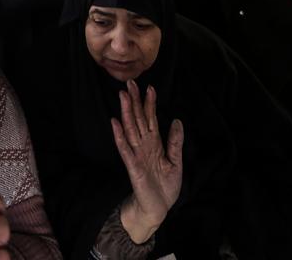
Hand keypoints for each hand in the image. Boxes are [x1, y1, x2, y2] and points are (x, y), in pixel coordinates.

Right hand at [111, 80, 183, 243]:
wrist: (159, 208)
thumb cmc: (165, 186)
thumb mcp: (176, 162)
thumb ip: (175, 142)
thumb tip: (176, 120)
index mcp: (155, 144)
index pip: (150, 119)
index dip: (150, 104)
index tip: (149, 87)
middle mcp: (144, 146)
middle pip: (138, 120)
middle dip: (134, 102)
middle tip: (130, 83)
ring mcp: (137, 155)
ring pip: (130, 129)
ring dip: (126, 113)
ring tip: (123, 96)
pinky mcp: (133, 167)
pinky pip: (125, 149)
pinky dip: (119, 136)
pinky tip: (115, 122)